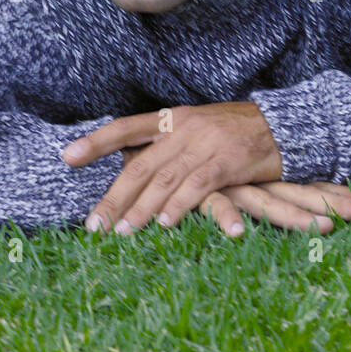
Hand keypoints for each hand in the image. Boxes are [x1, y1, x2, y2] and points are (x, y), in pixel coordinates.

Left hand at [63, 101, 283, 233]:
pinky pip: (196, 186)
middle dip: (113, 197)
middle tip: (94, 226)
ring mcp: (206, 143)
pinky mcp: (227, 161)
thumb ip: (168, 145)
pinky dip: (178, 206)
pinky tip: (165, 224)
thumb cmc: (235, 132)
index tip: (67, 156)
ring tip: (122, 234)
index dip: (97, 142)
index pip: (127, 127)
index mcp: (173, 117)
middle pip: (140, 165)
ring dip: (140, 210)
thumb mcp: (198, 127)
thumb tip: (132, 168)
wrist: (282, 125)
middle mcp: (184, 128)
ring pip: (164, 180)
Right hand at [200, 179, 350, 237]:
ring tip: (324, 227)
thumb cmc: (200, 164)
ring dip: (296, 216)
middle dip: (337, 202)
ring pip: (269, 202)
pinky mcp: (203, 190)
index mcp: (269, 174)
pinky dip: (225, 217)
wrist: (162, 143)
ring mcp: (234, 184)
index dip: (342, 193)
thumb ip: (261, 188)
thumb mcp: (236, 175)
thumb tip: (287, 197)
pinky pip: (216, 204)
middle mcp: (258, 178)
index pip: (312, 183)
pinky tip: (237, 233)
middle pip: (303, 193)